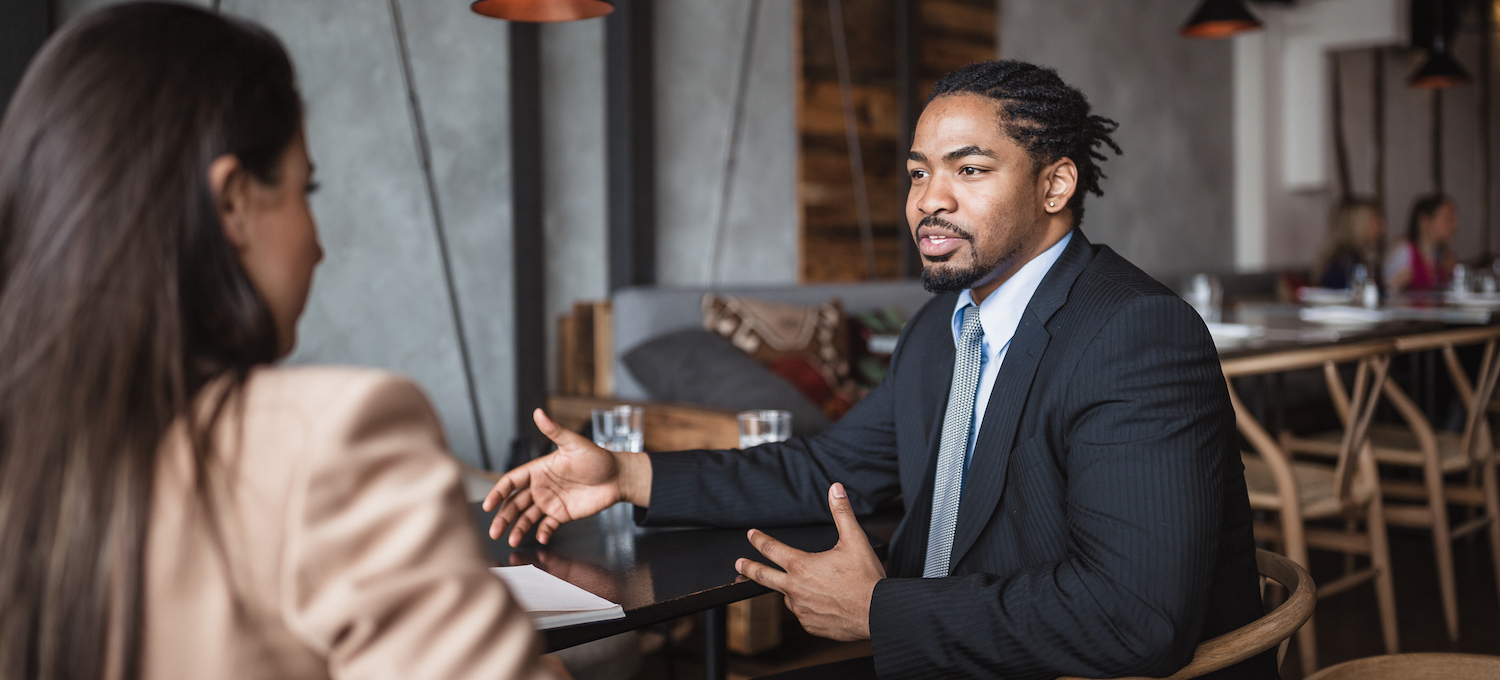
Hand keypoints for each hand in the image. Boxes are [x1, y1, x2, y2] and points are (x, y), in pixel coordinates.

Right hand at [483, 409, 649, 545]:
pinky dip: (542, 533)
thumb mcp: (575, 444)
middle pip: (514, 504)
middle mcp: (540, 487)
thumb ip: (555, 431)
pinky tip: (541, 538)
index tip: (489, 505)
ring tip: (511, 540)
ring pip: (527, 518)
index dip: (498, 492)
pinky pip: (547, 526)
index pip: (511, 481)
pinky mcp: (562, 514)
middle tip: (494, 532)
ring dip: (517, 529)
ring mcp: (550, 502)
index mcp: (538, 470)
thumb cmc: (597, 457)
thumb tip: (539, 412)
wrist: (618, 477)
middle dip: (503, 517)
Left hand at [735, 483, 884, 640]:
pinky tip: (821, 602)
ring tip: (806, 585)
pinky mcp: (810, 625)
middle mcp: (795, 588)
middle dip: (748, 568)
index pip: (771, 549)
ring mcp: (801, 609)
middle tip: (739, 563)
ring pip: (787, 596)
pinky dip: (806, 606)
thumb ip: (842, 513)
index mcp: (802, 565)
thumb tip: (835, 490)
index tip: (751, 535)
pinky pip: (802, 613)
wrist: (877, 612)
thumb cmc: (866, 578)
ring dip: (790, 589)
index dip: (759, 540)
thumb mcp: (855, 540)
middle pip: (763, 576)